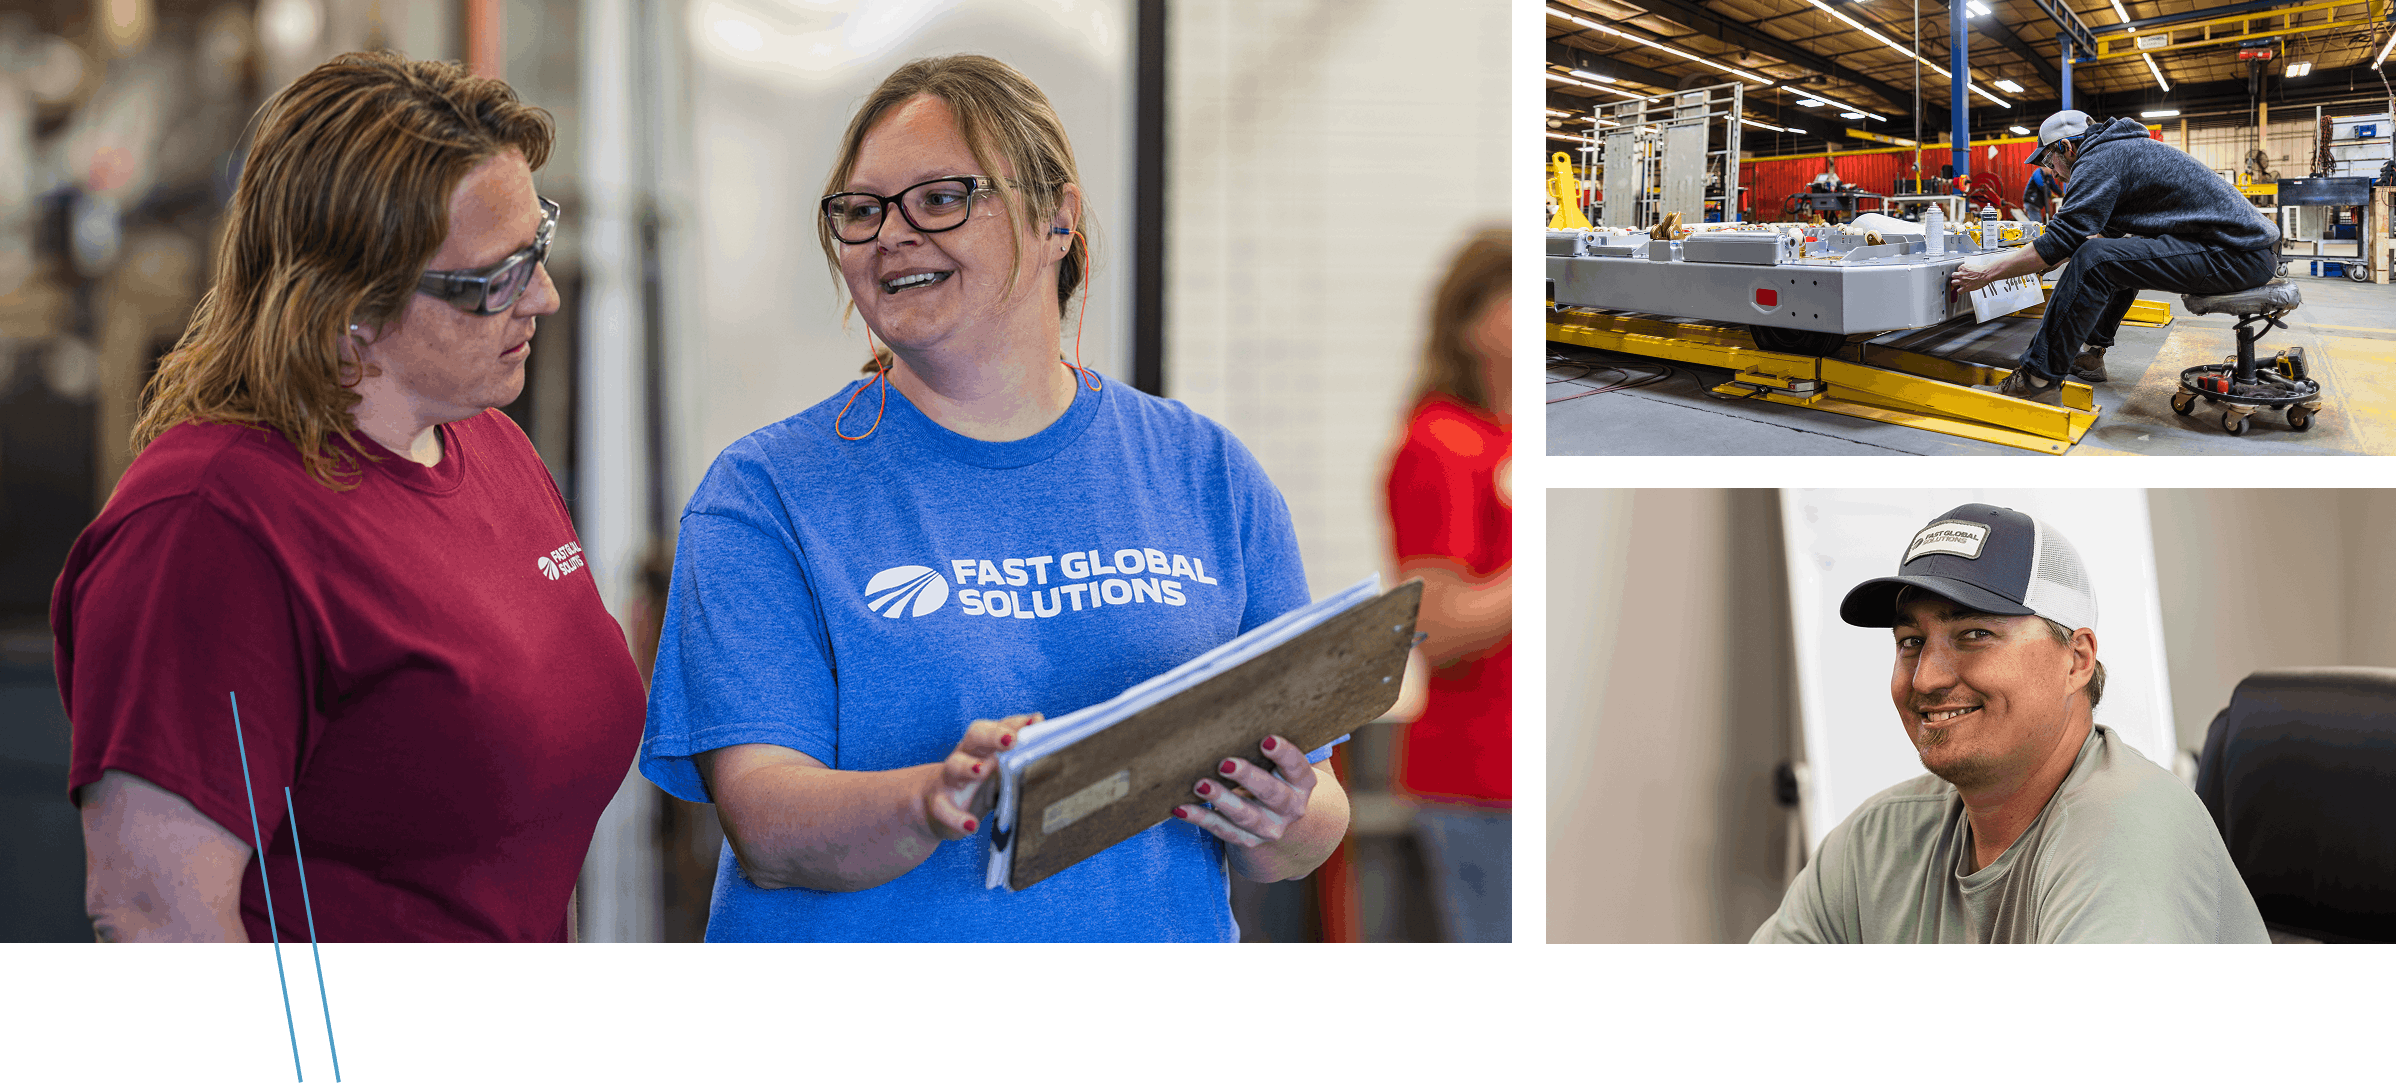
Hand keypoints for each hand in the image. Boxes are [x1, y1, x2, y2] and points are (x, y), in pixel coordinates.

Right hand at [922, 713, 1042, 840]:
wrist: (935, 804)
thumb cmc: (977, 784)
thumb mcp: (999, 769)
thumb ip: (1020, 756)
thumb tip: (1044, 732)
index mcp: (984, 746)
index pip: (998, 726)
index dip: (1015, 723)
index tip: (1035, 722)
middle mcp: (966, 755)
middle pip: (975, 736)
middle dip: (993, 735)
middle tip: (1011, 740)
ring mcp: (950, 779)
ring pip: (954, 765)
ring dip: (968, 767)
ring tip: (982, 772)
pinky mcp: (939, 804)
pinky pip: (943, 808)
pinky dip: (956, 817)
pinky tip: (971, 825)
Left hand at [1175, 735, 1315, 850]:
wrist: (1279, 821)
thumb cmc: (1273, 776)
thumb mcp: (1280, 764)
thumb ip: (1266, 746)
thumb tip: (1232, 711)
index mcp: (1302, 782)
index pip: (1296, 766)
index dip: (1283, 753)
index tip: (1266, 739)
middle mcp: (1291, 807)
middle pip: (1271, 793)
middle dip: (1247, 777)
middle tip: (1224, 763)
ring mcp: (1269, 827)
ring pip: (1245, 815)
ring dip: (1221, 799)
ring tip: (1200, 785)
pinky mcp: (1247, 840)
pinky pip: (1222, 830)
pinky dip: (1201, 818)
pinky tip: (1182, 808)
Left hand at [1946, 253, 2008, 302]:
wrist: (1986, 274)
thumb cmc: (1982, 270)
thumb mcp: (1972, 266)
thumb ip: (1967, 269)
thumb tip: (1966, 272)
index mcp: (1963, 268)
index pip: (1958, 270)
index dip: (1960, 272)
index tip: (1962, 274)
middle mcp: (1961, 274)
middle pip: (1953, 276)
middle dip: (1955, 278)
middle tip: (1957, 279)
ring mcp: (1963, 280)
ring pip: (1953, 282)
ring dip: (1955, 284)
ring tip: (1958, 285)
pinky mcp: (1965, 287)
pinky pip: (1959, 291)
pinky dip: (1960, 291)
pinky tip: (1962, 291)